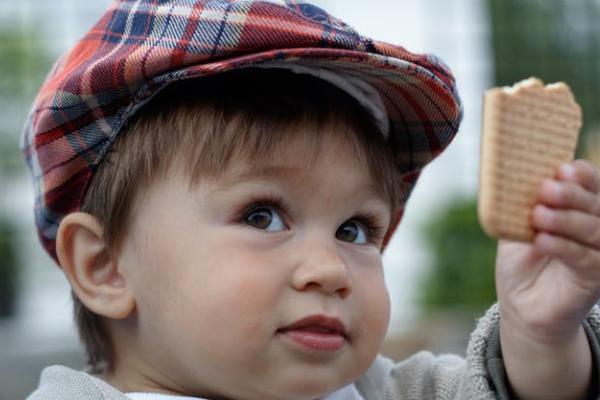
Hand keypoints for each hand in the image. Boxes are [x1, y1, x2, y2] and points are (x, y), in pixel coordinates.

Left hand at [496, 159, 599, 341]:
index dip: (580, 175)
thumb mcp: (516, 226)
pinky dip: (563, 246)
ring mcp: (599, 252)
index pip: (590, 183)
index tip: (561, 168)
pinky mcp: (595, 277)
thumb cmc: (522, 259)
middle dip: (570, 194)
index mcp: (579, 207)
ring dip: (565, 219)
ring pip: (594, 229)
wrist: (522, 303)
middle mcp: (596, 226)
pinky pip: (585, 258)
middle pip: (594, 203)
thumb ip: (518, 206)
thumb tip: (509, 179)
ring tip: (539, 215)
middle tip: (546, 189)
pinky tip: (543, 240)